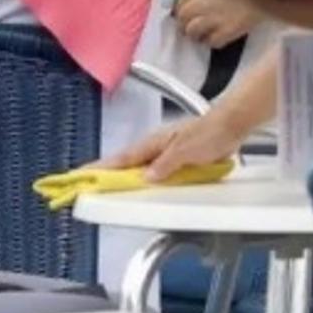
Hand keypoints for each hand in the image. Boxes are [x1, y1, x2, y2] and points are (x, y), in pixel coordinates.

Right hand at [96, 109, 244, 182]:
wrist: (232, 124)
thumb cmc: (211, 132)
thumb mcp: (186, 151)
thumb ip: (165, 165)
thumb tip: (146, 177)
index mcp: (154, 143)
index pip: (121, 159)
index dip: (100, 169)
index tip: (79, 176)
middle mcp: (156, 147)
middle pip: (126, 164)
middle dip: (105, 175)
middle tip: (85, 186)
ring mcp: (166, 152)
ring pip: (139, 167)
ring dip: (124, 177)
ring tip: (106, 189)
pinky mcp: (177, 158)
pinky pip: (155, 170)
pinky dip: (144, 178)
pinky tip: (143, 186)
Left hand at [173, 0, 260, 48]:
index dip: (181, 3)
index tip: (185, 4)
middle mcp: (204, 2)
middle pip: (183, 15)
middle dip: (183, 20)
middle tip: (189, 21)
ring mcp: (215, 19)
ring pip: (193, 30)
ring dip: (194, 32)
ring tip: (200, 32)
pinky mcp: (228, 32)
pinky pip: (213, 42)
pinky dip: (211, 41)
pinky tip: (216, 37)